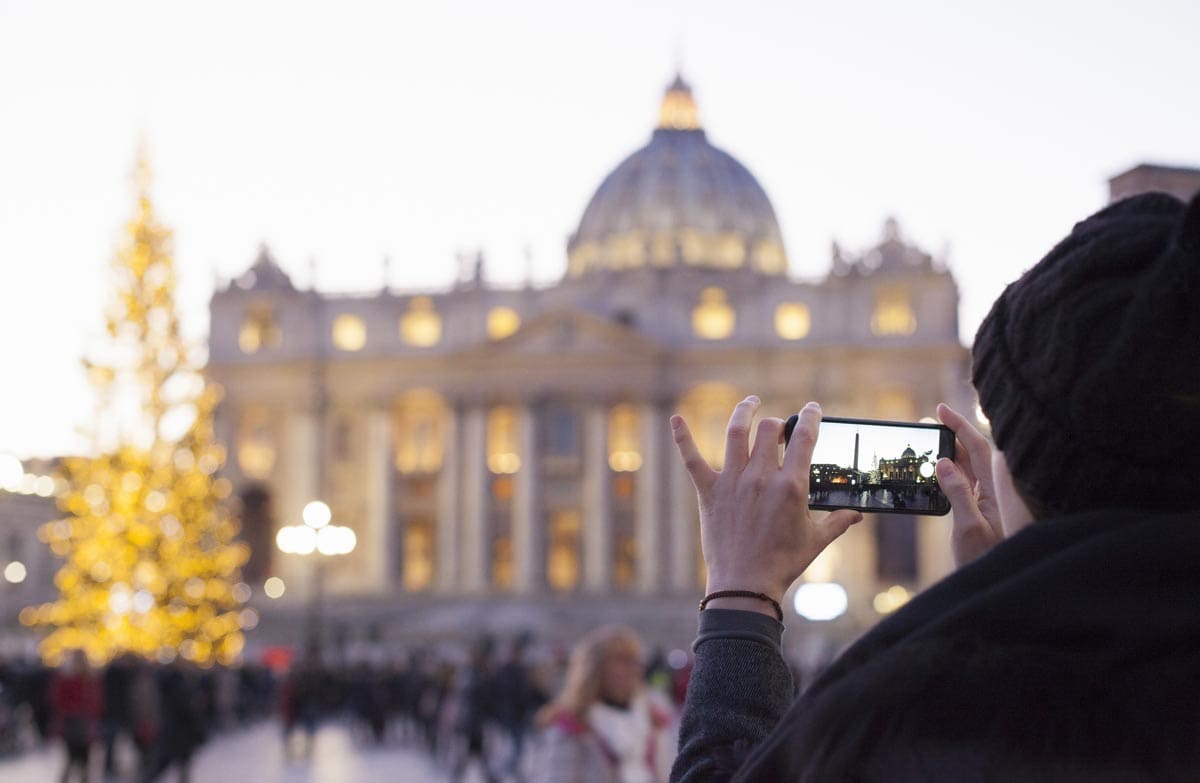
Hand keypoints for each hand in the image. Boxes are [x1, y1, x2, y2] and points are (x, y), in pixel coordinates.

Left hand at [671, 397, 862, 613]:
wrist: (745, 585)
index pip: (804, 438)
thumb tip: (858, 514)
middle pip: (769, 429)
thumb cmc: (782, 564)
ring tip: (750, 402)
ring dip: (744, 411)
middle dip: (777, 423)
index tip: (811, 409)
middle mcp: (760, 478)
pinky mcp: (709, 492)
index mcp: (791, 486)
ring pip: (737, 432)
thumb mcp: (816, 541)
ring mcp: (732, 482)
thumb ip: (838, 521)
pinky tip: (676, 418)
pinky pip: (692, 459)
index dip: (809, 417)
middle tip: (779, 429)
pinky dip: (683, 437)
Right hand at [935, 402, 1003, 565]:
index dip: (960, 426)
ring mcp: (985, 501)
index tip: (941, 410)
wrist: (992, 588)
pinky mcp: (977, 511)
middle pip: (974, 453)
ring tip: (932, 440)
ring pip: (969, 467)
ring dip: (951, 451)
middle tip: (933, 422)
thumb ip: (958, 492)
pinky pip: (964, 482)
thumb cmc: (985, 561)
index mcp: (995, 491)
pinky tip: (937, 470)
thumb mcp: (968, 526)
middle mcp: (992, 492)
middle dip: (954, 433)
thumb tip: (943, 462)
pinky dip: (950, 470)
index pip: (978, 448)